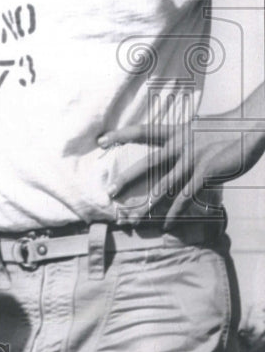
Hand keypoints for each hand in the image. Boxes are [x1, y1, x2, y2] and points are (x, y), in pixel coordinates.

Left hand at [99, 114, 264, 226]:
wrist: (251, 128)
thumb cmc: (226, 129)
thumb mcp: (198, 128)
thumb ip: (182, 138)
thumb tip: (171, 143)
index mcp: (175, 132)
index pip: (141, 131)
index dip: (120, 135)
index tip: (100, 140)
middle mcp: (180, 146)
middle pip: (147, 164)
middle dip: (127, 179)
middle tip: (110, 191)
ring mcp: (193, 160)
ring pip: (164, 186)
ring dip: (147, 204)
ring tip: (133, 218)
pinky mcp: (207, 173)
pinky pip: (186, 197)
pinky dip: (175, 212)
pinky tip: (165, 224)